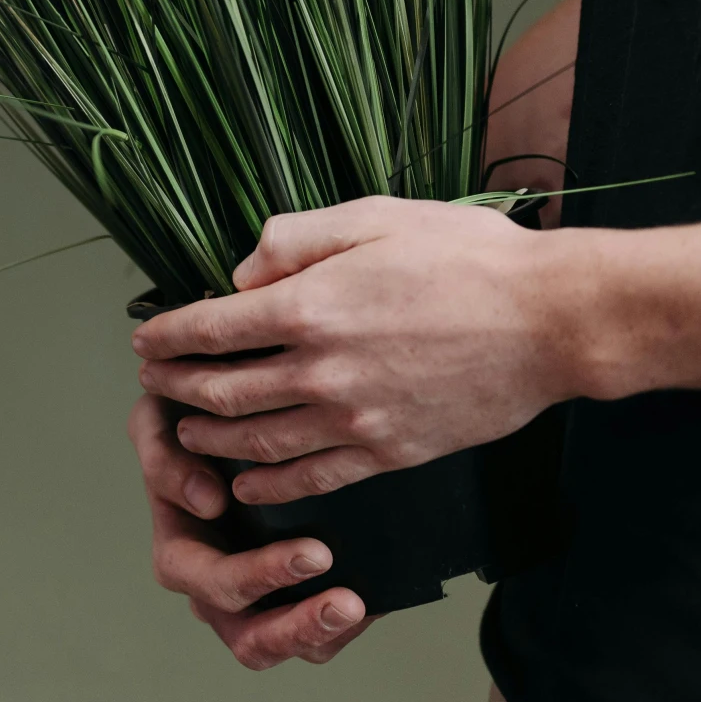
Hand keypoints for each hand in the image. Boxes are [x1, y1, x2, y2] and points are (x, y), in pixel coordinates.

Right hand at [128, 393, 371, 667]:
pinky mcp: (296, 594)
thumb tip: (208, 502)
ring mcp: (258, 599)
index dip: (259, 576)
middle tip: (347, 602)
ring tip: (363, 604)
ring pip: (292, 647)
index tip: (314, 551)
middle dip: (300, 627)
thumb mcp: (157, 424)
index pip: (214, 585)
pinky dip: (351, 621)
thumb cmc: (186, 422)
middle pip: (251, 641)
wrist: (228, 414)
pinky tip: (379, 591)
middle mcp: (216, 591)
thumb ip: (165, 458)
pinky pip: (325, 631)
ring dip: (327, 632)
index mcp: (181, 557)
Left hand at [131, 198, 581, 505]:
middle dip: (176, 386)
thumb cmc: (468, 258)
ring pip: (256, 441)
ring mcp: (355, 419)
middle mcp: (321, 369)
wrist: (552, 322)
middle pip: (222, 389)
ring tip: (185, 429)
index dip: (168, 335)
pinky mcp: (389, 453)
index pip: (211, 327)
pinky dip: (268, 484)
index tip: (147, 338)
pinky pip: (311, 478)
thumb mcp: (374, 216)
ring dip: (209, 437)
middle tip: (154, 382)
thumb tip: (241, 272)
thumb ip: (296, 239)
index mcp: (311, 304)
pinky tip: (246, 482)